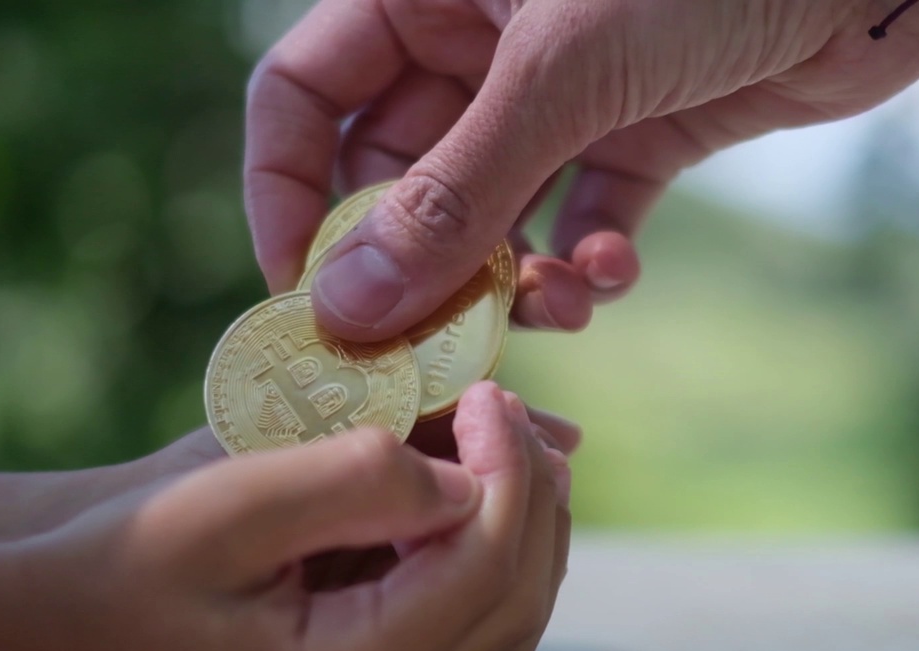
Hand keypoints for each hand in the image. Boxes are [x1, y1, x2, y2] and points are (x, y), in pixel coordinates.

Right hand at [0, 383, 574, 650]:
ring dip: (521, 528)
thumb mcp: (224, 502)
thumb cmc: (110, 564)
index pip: (484, 569)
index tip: (490, 388)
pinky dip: (482, 550)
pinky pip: (459, 621)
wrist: (40, 623)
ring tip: (505, 441)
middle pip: (512, 604)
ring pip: (502, 622)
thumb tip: (469, 469)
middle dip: (531, 498)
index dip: (509, 470)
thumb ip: (358, 477)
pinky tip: (466, 485)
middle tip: (511, 409)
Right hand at [244, 0, 918, 339]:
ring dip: (512, 277)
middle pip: (397, 176)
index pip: (303, 95)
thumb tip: (345, 303)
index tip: (304, 293)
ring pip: (492, 216)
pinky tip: (616, 271)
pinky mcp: (632, 134)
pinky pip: (580, 218)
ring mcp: (555, 94)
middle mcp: (476, 44)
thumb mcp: (560, 74)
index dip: (286, 191)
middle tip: (441, 338)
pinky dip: (590, 261)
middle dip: (424, 263)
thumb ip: (453, 193)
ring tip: (555, 305)